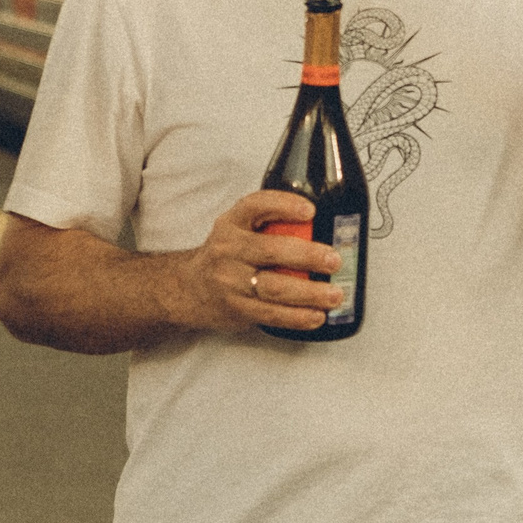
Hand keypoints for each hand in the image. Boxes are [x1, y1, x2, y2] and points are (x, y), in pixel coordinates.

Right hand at [168, 191, 342, 334]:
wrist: (188, 289)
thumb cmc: (226, 255)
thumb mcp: (237, 229)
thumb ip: (269, 225)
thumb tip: (322, 226)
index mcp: (232, 223)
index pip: (255, 205)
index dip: (283, 205)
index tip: (310, 210)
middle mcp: (228, 249)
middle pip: (271, 251)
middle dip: (308, 256)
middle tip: (334, 261)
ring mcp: (229, 281)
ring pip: (274, 288)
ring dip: (309, 293)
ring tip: (334, 295)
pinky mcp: (235, 308)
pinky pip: (270, 314)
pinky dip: (297, 317)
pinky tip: (316, 316)